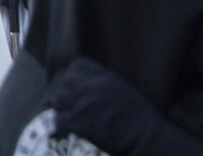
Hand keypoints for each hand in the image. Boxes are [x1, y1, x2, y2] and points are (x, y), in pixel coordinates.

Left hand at [48, 57, 167, 153]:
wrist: (145, 137)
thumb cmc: (139, 119)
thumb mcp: (123, 90)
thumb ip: (104, 85)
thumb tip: (86, 88)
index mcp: (105, 77)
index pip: (78, 65)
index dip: (72, 75)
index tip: (71, 85)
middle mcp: (92, 86)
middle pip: (63, 81)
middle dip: (62, 91)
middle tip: (63, 102)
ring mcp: (83, 103)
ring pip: (57, 99)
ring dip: (59, 107)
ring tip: (66, 115)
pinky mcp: (79, 121)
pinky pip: (59, 119)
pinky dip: (60, 124)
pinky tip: (67, 127)